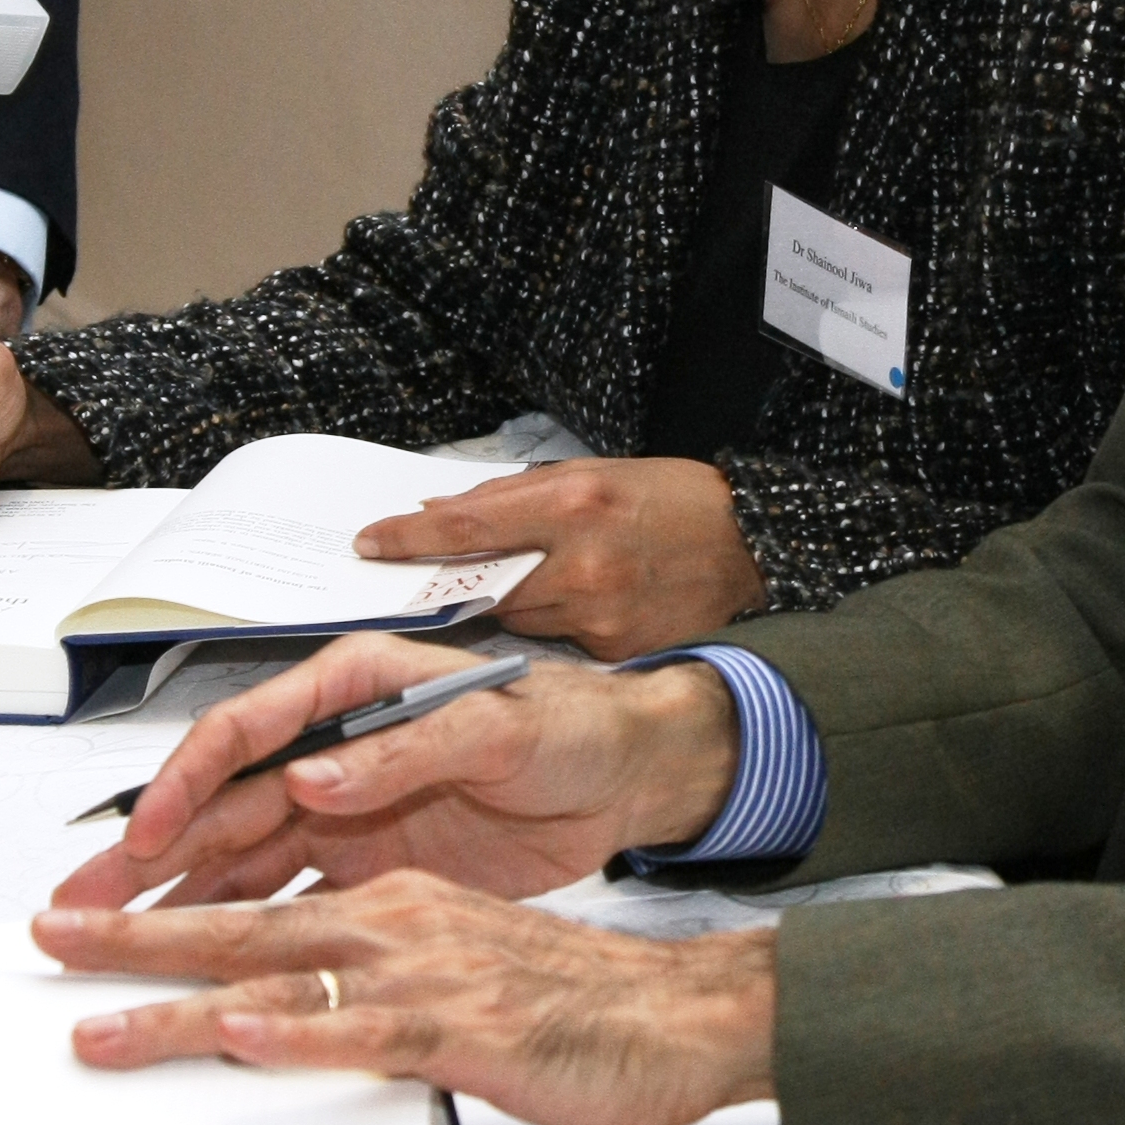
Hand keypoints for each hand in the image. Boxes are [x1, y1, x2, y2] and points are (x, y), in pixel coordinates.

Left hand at [33, 870, 774, 1124]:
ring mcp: (433, 972)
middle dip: (139, 934)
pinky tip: (239, 1037)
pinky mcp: (467, 1025)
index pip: (266, 905)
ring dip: (182, 1001)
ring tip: (98, 1024)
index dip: (171, 915)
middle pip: (249, 924)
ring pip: (286, 978)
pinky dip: (299, 1030)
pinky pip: (367, 1028)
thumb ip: (382, 990)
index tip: (93, 928)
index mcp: (403, 904)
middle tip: (50, 940)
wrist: (691, 1016)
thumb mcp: (467, 982)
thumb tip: (293, 1023)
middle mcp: (405, 923)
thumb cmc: (589, 1004)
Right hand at [49, 630, 740, 911]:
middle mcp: (336, 747)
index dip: (189, 783)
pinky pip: (284, 895)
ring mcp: (346, 809)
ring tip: (106, 942)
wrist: (632, 774)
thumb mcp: (502, 725)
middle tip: (81, 908)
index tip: (146, 834)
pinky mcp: (367, 862)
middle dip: (149, 853)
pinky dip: (235, 926)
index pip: (247, 730)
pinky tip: (190, 961)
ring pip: (237, 856)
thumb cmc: (576, 722)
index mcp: (357, 688)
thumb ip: (407, 749)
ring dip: (174, 897)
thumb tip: (313, 777)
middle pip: (221, 801)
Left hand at [353, 458, 767, 661]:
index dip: (409, 539)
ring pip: (516, 618)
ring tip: (544, 580)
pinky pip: (557, 641)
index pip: (467, 526)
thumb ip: (518, 495)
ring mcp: (599, 614)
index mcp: (576, 503)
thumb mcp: (598, 473)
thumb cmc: (677, 501)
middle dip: (459, 581)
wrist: (755, 547)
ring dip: (511, 602)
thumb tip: (441, 513)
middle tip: (436, 577)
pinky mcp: (614, 650)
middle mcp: (583, 563)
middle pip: (483, 584)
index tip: (369, 544)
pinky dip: (555, 624)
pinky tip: (585, 604)